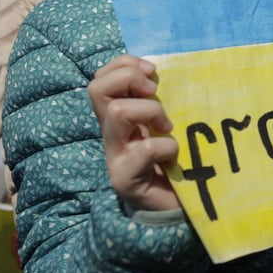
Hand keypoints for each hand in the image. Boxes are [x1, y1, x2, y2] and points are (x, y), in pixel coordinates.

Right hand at [88, 55, 179, 211]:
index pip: (101, 77)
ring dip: (150, 111)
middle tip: (155, 94)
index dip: (124, 64)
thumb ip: (159, 100)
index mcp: (118, 115)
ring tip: (167, 127)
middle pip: (97, 88)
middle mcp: (110, 133)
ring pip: (117, 112)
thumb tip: (160, 70)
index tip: (152, 71)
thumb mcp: (166, 122)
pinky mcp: (125, 180)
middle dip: (130, 79)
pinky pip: (145, 149)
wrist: (175, 208)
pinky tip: (174, 157)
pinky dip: (167, 147)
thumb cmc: (176, 160)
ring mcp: (114, 157)